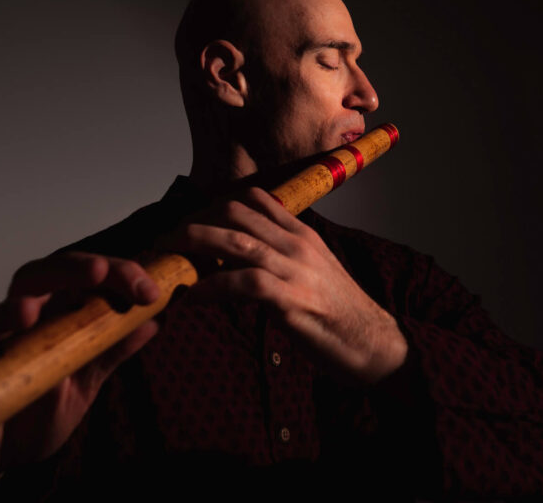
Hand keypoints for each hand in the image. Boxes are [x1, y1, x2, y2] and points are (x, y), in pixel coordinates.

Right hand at [0, 252, 160, 501]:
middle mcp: (13, 327)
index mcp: (52, 318)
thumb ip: (113, 350)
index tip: (147, 289)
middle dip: (71, 271)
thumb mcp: (85, 380)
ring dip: (4, 316)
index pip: (81, 279)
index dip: (113, 274)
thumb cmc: (41, 408)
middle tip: (102, 275)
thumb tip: (155, 320)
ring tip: (22, 316)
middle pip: (36, 280)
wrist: (3, 462)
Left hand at [160, 187, 407, 384]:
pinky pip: (241, 284)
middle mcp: (297, 244)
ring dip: (194, 246)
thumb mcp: (313, 271)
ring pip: (234, 242)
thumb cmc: (339, 313)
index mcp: (302, 234)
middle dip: (195, 222)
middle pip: (236, 213)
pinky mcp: (290, 301)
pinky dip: (211, 287)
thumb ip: (283, 256)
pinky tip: (193, 297)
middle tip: (169, 241)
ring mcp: (294, 270)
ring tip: (169, 257)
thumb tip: (244, 255)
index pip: (255, 199)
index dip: (216, 206)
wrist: (373, 344)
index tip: (192, 223)